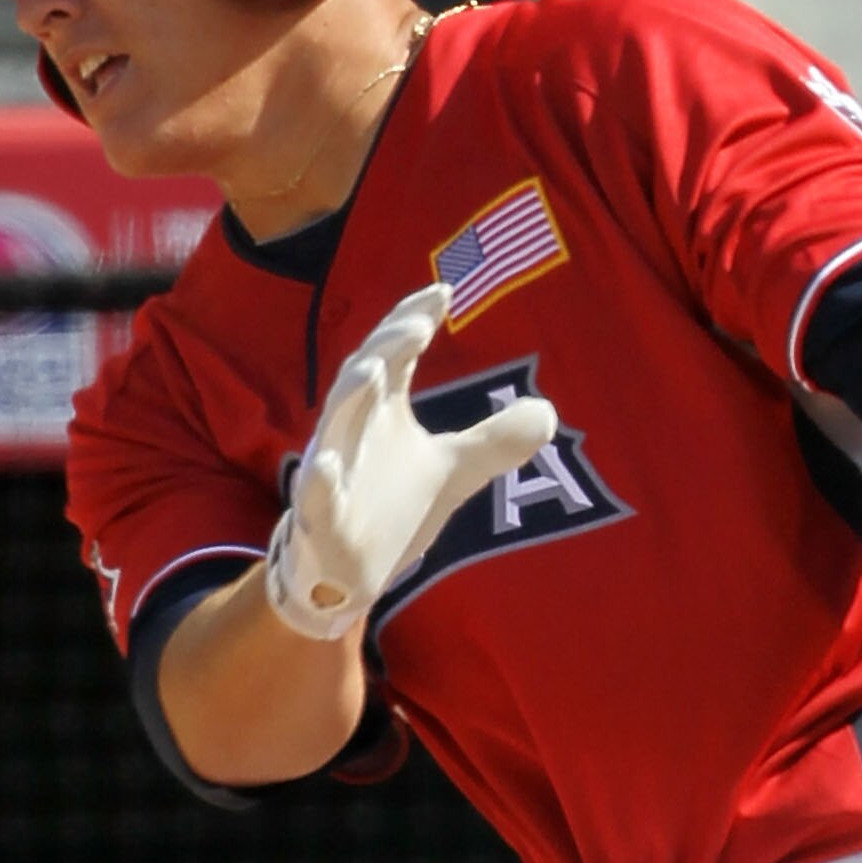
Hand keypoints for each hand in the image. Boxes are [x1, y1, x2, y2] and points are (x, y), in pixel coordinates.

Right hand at [262, 281, 556, 640]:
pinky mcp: (321, 517)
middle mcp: (351, 430)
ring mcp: (331, 471)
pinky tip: (327, 465)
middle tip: (419, 324)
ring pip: (333, 428)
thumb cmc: (393, 506)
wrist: (349, 570)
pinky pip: (314, 498)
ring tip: (374, 370)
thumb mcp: (454, 472)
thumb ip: (494, 441)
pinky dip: (319, 481)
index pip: (395, 355)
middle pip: (363, 377)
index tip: (443, 291)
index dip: (413, 321)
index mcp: (381, 410)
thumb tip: (546, 411)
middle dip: (388, 348)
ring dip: (349, 398)